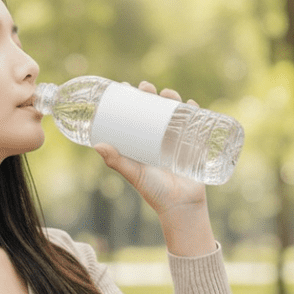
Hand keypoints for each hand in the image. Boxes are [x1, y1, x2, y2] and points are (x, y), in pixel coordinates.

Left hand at [92, 81, 207, 217]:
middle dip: (151, 94)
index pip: (134, 115)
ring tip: (168, 94)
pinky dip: (195, 111)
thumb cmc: (155, 192)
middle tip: (146, 88)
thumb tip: (97, 145)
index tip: (124, 87)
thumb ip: (117, 162)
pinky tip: (191, 104)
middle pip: (154, 108)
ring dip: (172, 98)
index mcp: (142, 142)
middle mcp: (158, 138)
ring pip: (174, 112)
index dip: (131, 100)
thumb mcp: (134, 173)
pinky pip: (196, 123)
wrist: (182, 206)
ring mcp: (177, 139)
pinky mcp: (194, 144)